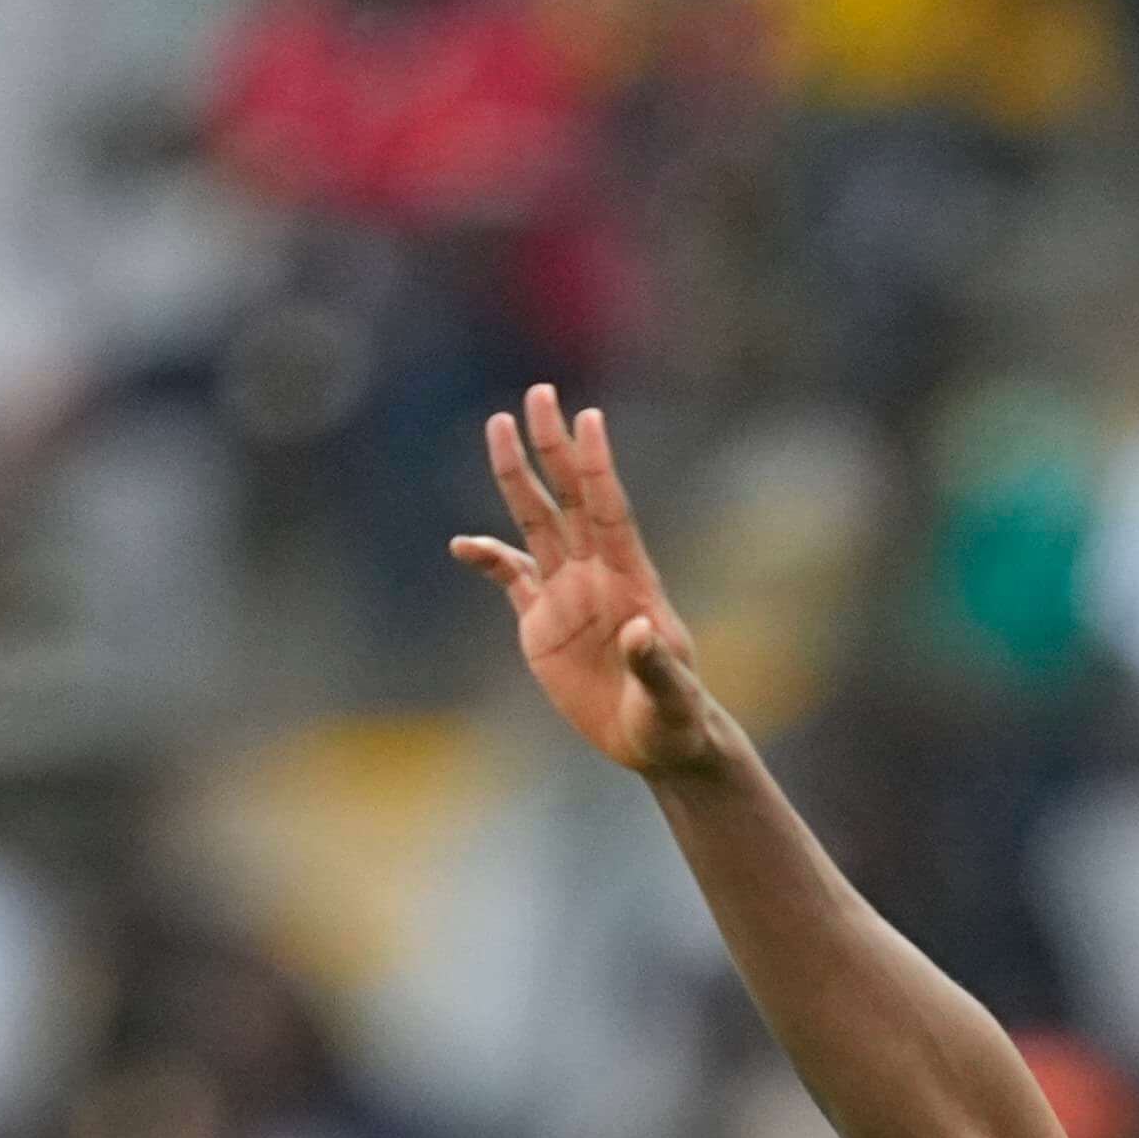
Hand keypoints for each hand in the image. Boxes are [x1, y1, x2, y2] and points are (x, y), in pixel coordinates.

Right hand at [450, 383, 719, 776]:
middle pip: (569, 499)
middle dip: (553, 448)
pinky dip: (488, 559)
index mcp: (632, 584)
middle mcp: (597, 577)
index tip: (590, 419)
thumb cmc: (674, 720)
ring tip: (498, 427)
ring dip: (517, 477)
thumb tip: (638, 632)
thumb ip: (655, 666)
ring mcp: (567, 595)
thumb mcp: (671, 699)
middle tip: (539, 393)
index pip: (610, 512)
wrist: (655, 743)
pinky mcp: (542, 624)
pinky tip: (463, 545)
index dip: (597, 467)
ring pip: (536, 523)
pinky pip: (510, 578)